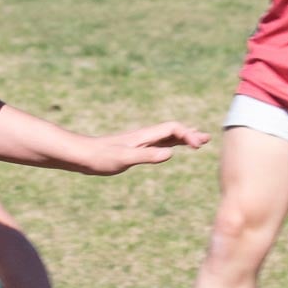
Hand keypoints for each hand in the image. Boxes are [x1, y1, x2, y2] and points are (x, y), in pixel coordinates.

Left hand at [81, 120, 210, 175]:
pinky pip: (156, 144)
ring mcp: (139, 142)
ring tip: (197, 142)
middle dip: (190, 133)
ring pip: (166, 137)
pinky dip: (169, 144)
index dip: (188, 134)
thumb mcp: (124, 159)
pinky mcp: (133, 149)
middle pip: (172, 130)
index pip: (172, 129)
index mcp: (144, 137)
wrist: (80, 155)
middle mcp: (143, 137)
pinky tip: (171, 149)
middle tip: (207, 139)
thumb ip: (146, 156)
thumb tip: (170, 153)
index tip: (197, 146)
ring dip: (182, 138)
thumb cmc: (99, 157)